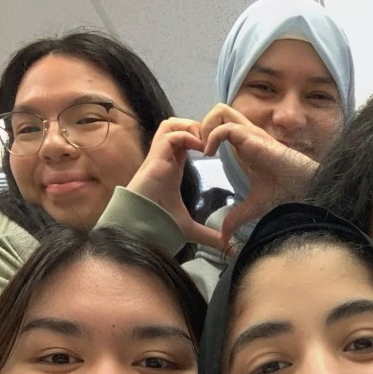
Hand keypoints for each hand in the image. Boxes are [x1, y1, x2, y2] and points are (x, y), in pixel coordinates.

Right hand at [126, 118, 225, 249]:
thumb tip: (229, 249)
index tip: (214, 151)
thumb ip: (210, 236)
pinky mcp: (157, 156)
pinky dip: (186, 135)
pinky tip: (200, 148)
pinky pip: (171, 135)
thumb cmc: (160, 223)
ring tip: (205, 142)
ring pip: (171, 124)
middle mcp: (165, 158)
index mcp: (172, 168)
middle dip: (194, 127)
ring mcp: (159, 155)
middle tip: (211, 141)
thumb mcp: (191, 229)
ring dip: (190, 127)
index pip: (184, 142)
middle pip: (175, 126)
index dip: (198, 140)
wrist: (142, 224)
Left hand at [199, 105, 318, 238]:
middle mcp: (247, 134)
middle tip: (198, 147)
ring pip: (221, 111)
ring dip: (207, 126)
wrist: (302, 189)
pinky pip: (225, 127)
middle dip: (203, 125)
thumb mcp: (253, 206)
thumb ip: (237, 217)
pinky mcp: (253, 138)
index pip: (221, 125)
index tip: (200, 157)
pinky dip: (213, 137)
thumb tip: (226, 235)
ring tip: (204, 148)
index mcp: (246, 145)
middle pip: (219, 111)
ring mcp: (250, 133)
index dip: (207, 135)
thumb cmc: (285, 193)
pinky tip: (210, 154)